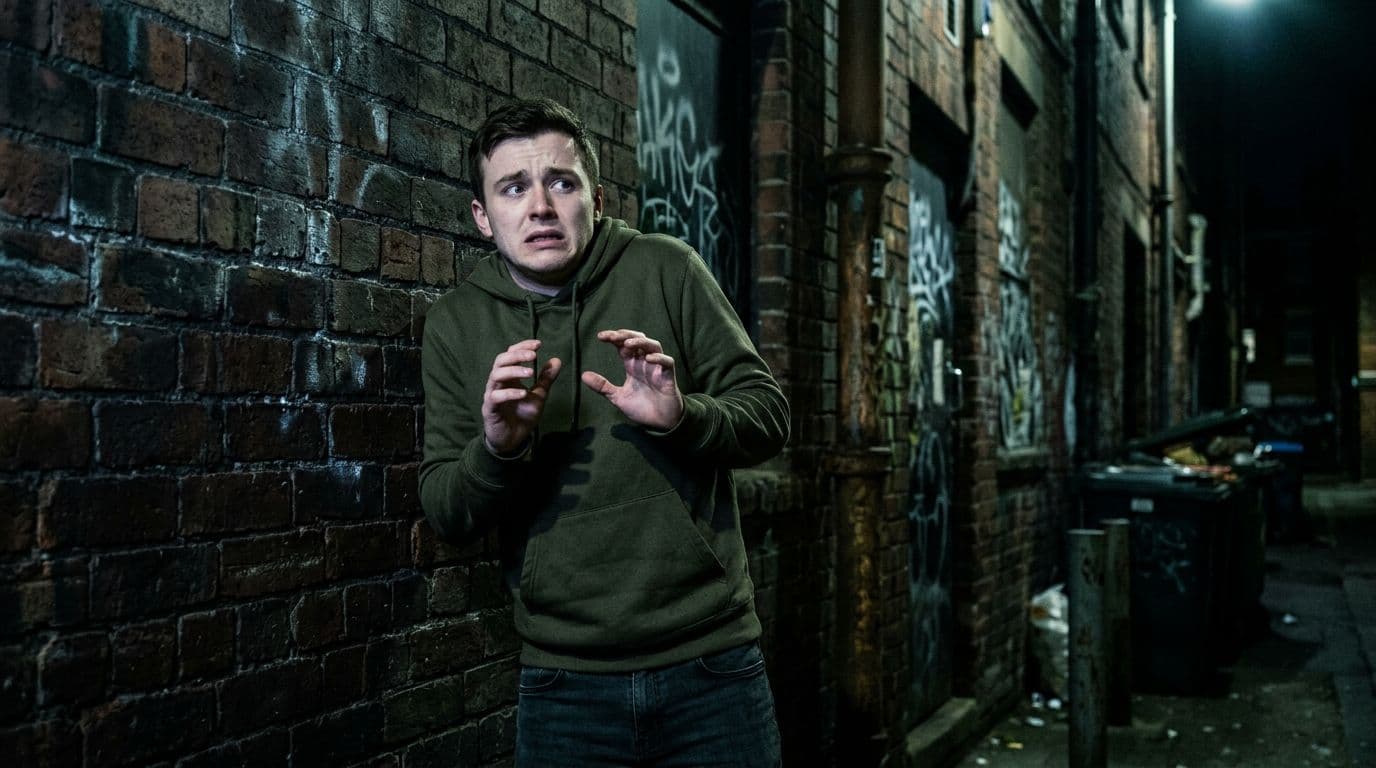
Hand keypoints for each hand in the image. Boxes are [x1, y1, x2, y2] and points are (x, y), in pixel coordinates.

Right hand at [483, 340, 561, 454]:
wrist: (513, 440)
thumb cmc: (523, 416)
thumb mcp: (539, 396)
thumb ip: (545, 379)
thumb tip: (556, 360)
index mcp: (509, 377)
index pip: (510, 354)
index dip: (522, 346)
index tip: (539, 344)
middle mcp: (498, 382)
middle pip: (500, 360)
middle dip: (517, 355)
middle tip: (533, 355)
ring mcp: (492, 394)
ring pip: (496, 375)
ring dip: (514, 371)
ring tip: (531, 372)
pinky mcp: (490, 408)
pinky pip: (495, 397)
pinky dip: (509, 393)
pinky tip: (523, 393)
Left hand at [581, 329, 683, 429]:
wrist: (660, 423)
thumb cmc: (642, 408)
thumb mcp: (617, 397)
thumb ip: (603, 386)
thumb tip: (583, 375)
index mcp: (632, 365)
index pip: (623, 345)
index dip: (613, 338)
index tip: (600, 336)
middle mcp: (645, 363)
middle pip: (638, 339)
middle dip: (626, 335)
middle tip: (612, 337)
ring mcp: (657, 368)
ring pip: (654, 346)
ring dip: (641, 342)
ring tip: (628, 343)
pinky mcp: (668, 377)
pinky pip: (668, 362)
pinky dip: (659, 358)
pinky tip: (648, 358)